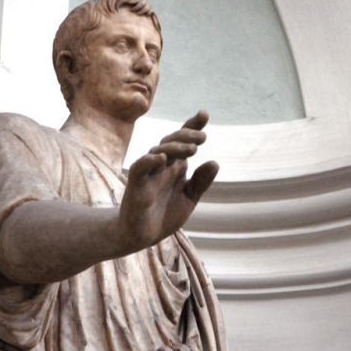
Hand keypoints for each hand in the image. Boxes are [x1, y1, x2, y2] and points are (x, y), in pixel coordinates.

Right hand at [118, 111, 218, 250]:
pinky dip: (149, 161)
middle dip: (186, 135)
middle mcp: (160, 167)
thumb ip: (200, 182)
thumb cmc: (163, 216)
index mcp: (174, 167)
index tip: (204, 114)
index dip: (192, 126)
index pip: (182, 141)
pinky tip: (162, 158)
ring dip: (174, 147)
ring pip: (157, 151)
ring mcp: (147, 175)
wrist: (141, 236)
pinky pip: (139, 168)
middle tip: (203, 138)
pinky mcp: (135, 186)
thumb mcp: (188, 198)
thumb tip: (215, 162)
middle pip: (171, 142)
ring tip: (192, 150)